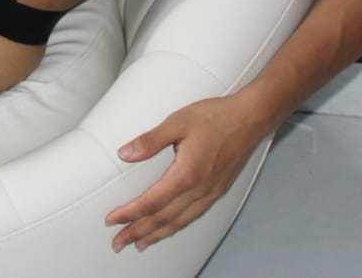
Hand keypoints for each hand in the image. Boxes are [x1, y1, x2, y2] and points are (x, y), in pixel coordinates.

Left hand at [104, 95, 272, 253]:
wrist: (250, 118)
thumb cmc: (215, 117)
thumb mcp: (177, 122)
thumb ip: (150, 141)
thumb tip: (124, 154)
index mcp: (186, 174)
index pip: (151, 202)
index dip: (129, 214)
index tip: (111, 220)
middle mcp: (199, 189)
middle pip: (163, 218)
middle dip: (138, 232)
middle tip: (117, 243)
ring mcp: (210, 192)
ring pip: (179, 221)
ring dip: (157, 234)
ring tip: (139, 244)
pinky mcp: (218, 190)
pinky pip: (193, 216)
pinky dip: (177, 226)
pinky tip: (169, 228)